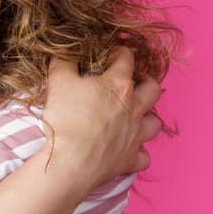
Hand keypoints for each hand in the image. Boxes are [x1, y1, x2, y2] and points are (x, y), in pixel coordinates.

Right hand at [38, 47, 162, 189]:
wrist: (70, 162)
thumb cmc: (66, 120)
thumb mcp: (58, 82)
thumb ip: (63, 62)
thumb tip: (65, 52)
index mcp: (118, 85)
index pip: (126, 59)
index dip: (118, 52)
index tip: (110, 52)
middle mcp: (133, 108)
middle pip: (152, 88)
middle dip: (145, 81)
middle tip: (132, 82)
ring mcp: (135, 135)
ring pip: (154, 122)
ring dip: (147, 117)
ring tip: (135, 115)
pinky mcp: (130, 159)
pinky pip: (143, 156)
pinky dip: (138, 152)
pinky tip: (128, 149)